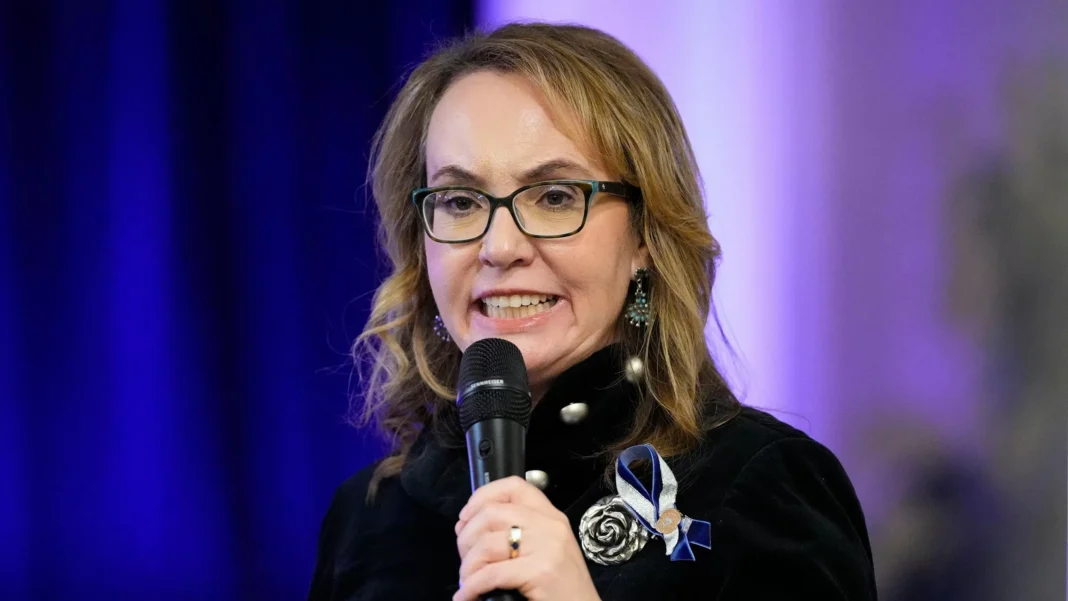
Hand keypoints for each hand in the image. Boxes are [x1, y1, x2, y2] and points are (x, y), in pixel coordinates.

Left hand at [454, 476, 600, 600]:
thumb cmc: (562, 588)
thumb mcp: (547, 550)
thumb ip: (519, 533)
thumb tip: (470, 528)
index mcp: (552, 517)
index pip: (513, 486)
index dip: (482, 497)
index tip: (465, 517)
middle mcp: (551, 526)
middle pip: (492, 514)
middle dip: (467, 538)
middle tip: (465, 560)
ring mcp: (547, 547)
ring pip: (487, 544)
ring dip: (468, 566)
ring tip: (467, 582)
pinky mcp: (541, 572)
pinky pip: (492, 574)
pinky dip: (472, 586)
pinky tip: (467, 596)